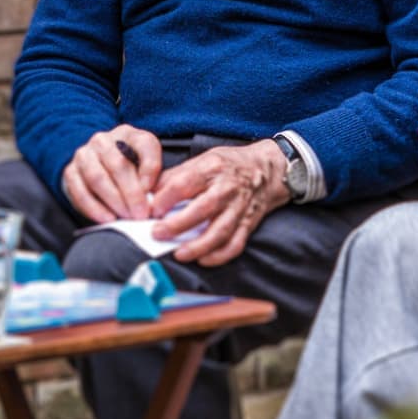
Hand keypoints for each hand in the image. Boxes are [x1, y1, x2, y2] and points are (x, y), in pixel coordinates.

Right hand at [62, 124, 161, 223]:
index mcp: (127, 133)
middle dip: (131, 193)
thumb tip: (147, 191)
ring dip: (113, 200)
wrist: (98, 167)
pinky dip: (94, 208)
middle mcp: (103, 140)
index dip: (151, 168)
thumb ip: (150, 172)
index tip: (153, 191)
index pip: (144, 144)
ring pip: (97, 177)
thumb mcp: (145, 163)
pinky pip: (80, 192)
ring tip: (125, 217)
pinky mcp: (70, 172)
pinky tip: (107, 218)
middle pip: (118, 164)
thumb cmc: (128, 166)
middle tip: (140, 213)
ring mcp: (84, 154)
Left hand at [148, 140, 289, 266]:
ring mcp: (239, 208)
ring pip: (220, 231)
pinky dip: (219, 256)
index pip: (185, 183)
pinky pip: (235, 244)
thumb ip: (176, 175)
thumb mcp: (203, 159)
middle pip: (202, 208)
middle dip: (178, 224)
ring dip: (198, 246)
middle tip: (157, 233)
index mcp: (212, 168)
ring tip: (179, 254)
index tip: (151, 210)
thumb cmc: (229, 164)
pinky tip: (203, 260)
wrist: (267, 169)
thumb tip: (150, 192)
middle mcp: (227, 188)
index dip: (165, 198)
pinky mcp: (248, 224)